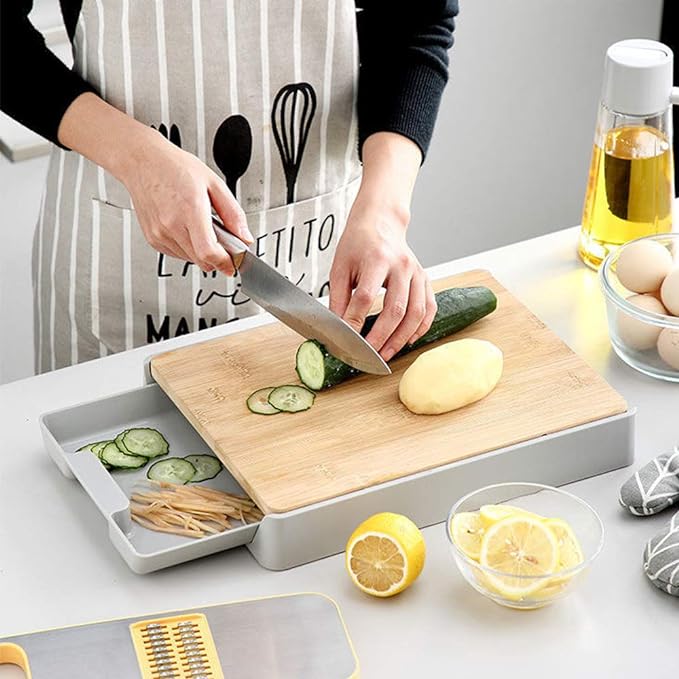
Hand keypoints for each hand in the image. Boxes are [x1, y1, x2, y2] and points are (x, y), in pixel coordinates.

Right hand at [58, 93, 252, 273]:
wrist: (142, 162)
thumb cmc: (174, 167)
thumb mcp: (214, 184)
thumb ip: (233, 214)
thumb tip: (245, 236)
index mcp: (190, 209)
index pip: (208, 252)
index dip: (224, 262)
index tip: (232, 264)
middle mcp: (171, 225)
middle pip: (201, 260)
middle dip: (216, 257)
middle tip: (222, 243)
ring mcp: (159, 234)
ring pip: (190, 259)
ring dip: (201, 253)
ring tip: (201, 227)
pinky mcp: (152, 239)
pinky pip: (176, 254)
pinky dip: (187, 249)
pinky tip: (187, 229)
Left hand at [329, 197, 436, 360]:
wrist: (381, 223)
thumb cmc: (358, 244)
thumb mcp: (340, 267)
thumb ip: (338, 298)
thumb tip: (336, 329)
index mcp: (376, 259)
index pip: (366, 296)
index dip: (355, 321)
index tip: (347, 339)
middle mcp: (402, 265)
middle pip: (395, 309)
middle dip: (381, 337)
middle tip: (369, 355)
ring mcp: (417, 272)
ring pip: (416, 312)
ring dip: (401, 338)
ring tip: (387, 354)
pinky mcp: (425, 279)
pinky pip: (429, 308)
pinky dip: (420, 328)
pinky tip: (408, 340)